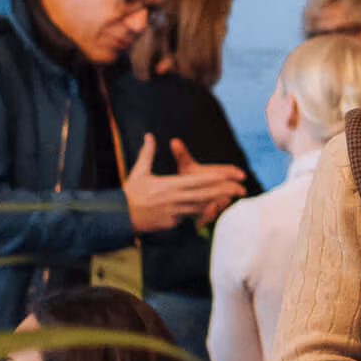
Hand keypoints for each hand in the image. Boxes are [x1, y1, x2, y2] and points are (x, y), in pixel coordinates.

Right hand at [124, 134, 249, 233]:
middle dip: (225, 191)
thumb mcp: (139, 172)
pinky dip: (197, 215)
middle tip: (241, 189)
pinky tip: (209, 212)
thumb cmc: (130, 193)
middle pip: (205, 195)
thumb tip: (149, 136)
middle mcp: (174, 199)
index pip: (198, 180)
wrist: (119, 216)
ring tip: (231, 199)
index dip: (217, 177)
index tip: (231, 175)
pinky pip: (188, 219)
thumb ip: (147, 153)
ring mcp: (174, 213)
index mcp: (169, 185)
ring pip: (200, 208)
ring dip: (217, 203)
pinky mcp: (171, 224)